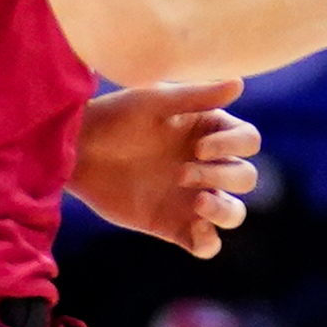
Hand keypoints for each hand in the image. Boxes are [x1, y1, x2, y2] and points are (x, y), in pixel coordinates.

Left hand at [70, 80, 261, 257]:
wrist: (78, 151)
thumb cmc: (116, 117)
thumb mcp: (155, 101)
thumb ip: (197, 95)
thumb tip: (239, 83)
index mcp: (209, 132)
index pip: (248, 141)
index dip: (233, 146)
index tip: (199, 148)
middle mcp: (207, 166)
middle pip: (245, 178)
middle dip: (222, 176)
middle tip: (181, 172)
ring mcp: (191, 198)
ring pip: (233, 213)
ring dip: (225, 211)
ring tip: (198, 205)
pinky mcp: (172, 226)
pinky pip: (206, 243)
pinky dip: (209, 243)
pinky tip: (197, 230)